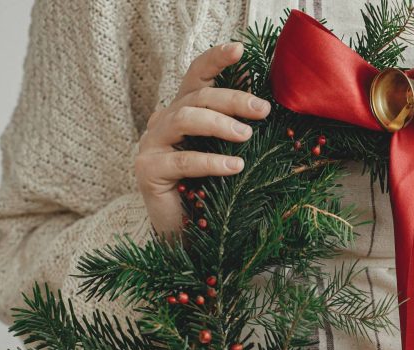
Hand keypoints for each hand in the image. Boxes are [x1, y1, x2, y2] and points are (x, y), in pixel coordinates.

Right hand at [135, 42, 271, 236]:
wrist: (187, 235)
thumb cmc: (210, 191)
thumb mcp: (227, 153)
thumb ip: (236, 128)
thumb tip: (266, 104)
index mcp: (182, 111)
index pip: (196, 77)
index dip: (216, 60)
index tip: (241, 49)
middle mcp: (163, 122)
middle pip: (196, 97)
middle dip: (232, 99)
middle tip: (262, 109)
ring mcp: (151, 144)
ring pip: (185, 119)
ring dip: (220, 124)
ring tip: (247, 135)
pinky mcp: (147, 169)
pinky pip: (183, 160)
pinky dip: (212, 161)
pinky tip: (236, 166)